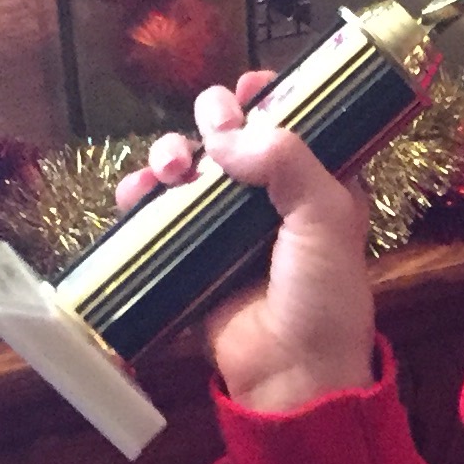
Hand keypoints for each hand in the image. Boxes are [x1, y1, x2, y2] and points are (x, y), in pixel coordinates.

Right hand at [115, 73, 376, 409]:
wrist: (291, 375)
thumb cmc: (323, 297)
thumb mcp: (327, 219)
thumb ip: (287, 162)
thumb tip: (224, 130)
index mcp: (316, 184)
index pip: (288, 121)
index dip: (266, 97)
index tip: (247, 88)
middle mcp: (270, 198)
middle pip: (228, 134)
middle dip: (209, 118)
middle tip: (206, 127)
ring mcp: (224, 226)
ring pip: (187, 167)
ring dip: (169, 152)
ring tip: (171, 169)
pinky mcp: (187, 255)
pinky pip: (155, 212)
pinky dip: (139, 194)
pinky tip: (137, 193)